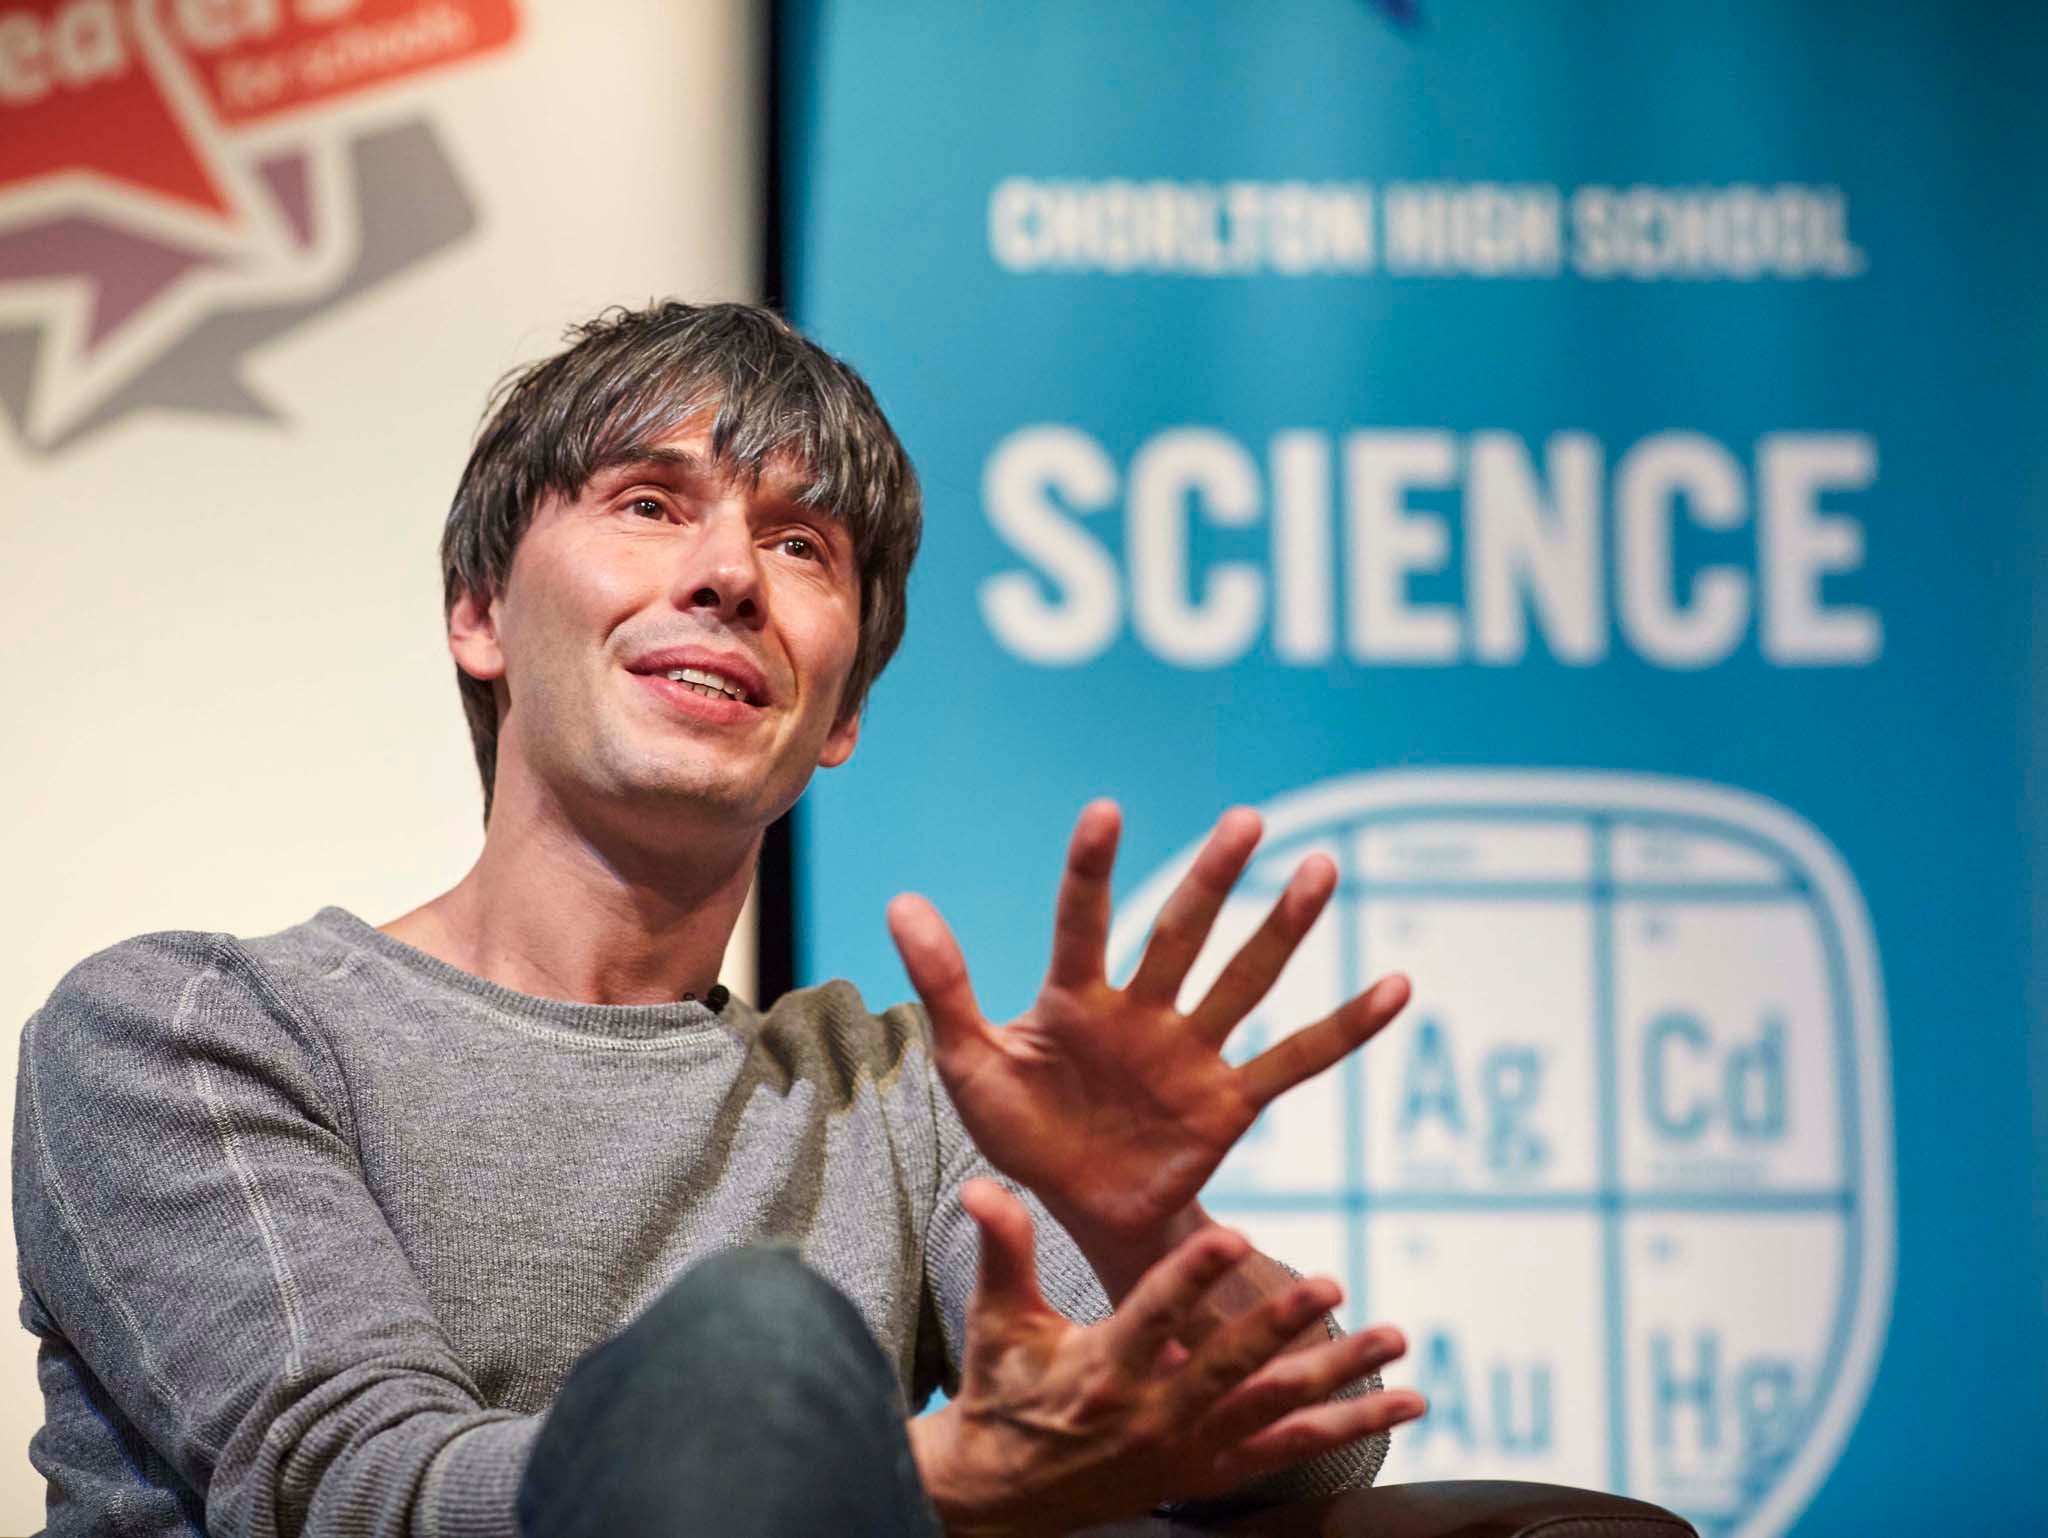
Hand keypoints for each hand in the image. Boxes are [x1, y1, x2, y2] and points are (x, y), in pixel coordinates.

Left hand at [888, 801, 1410, 1260]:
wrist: (1075, 1210)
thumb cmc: (1020, 1129)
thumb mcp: (970, 1062)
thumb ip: (943, 984)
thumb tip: (900, 898)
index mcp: (1072, 999)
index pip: (1082, 922)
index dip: (1092, 872)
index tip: (1106, 811)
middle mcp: (1141, 1011)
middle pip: (1181, 934)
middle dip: (1213, 879)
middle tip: (1249, 819)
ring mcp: (1190, 1052)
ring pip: (1244, 981)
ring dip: (1283, 928)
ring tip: (1323, 869)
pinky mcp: (1229, 1101)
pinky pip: (1294, 1060)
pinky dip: (1346, 1027)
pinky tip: (1397, 987)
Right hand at [909, 1180, 1422, 1536]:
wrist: (1000, 1493)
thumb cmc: (999, 1389)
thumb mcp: (994, 1318)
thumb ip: (1002, 1247)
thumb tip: (983, 1184)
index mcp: (1099, 1369)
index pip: (1153, 1315)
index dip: (1194, 1278)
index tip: (1234, 1236)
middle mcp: (1151, 1413)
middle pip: (1227, 1366)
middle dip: (1280, 1325)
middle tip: (1328, 1282)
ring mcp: (1188, 1447)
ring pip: (1275, 1410)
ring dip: (1340, 1375)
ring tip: (1394, 1339)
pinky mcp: (1212, 1470)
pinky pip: (1292, 1449)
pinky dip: (1352, 1426)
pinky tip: (1407, 1404)